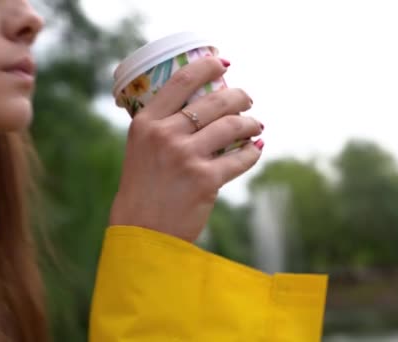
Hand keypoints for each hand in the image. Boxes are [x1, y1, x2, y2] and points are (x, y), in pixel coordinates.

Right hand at [109, 56, 263, 241]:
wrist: (142, 231)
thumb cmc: (143, 188)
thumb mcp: (140, 149)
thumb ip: (162, 127)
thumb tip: (198, 106)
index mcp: (146, 123)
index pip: (180, 80)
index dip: (207, 67)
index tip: (222, 64)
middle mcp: (165, 135)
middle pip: (215, 101)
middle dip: (239, 96)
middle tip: (247, 99)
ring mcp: (187, 156)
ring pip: (232, 126)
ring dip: (251, 122)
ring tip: (256, 123)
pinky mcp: (206, 179)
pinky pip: (241, 157)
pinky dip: (252, 151)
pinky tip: (255, 148)